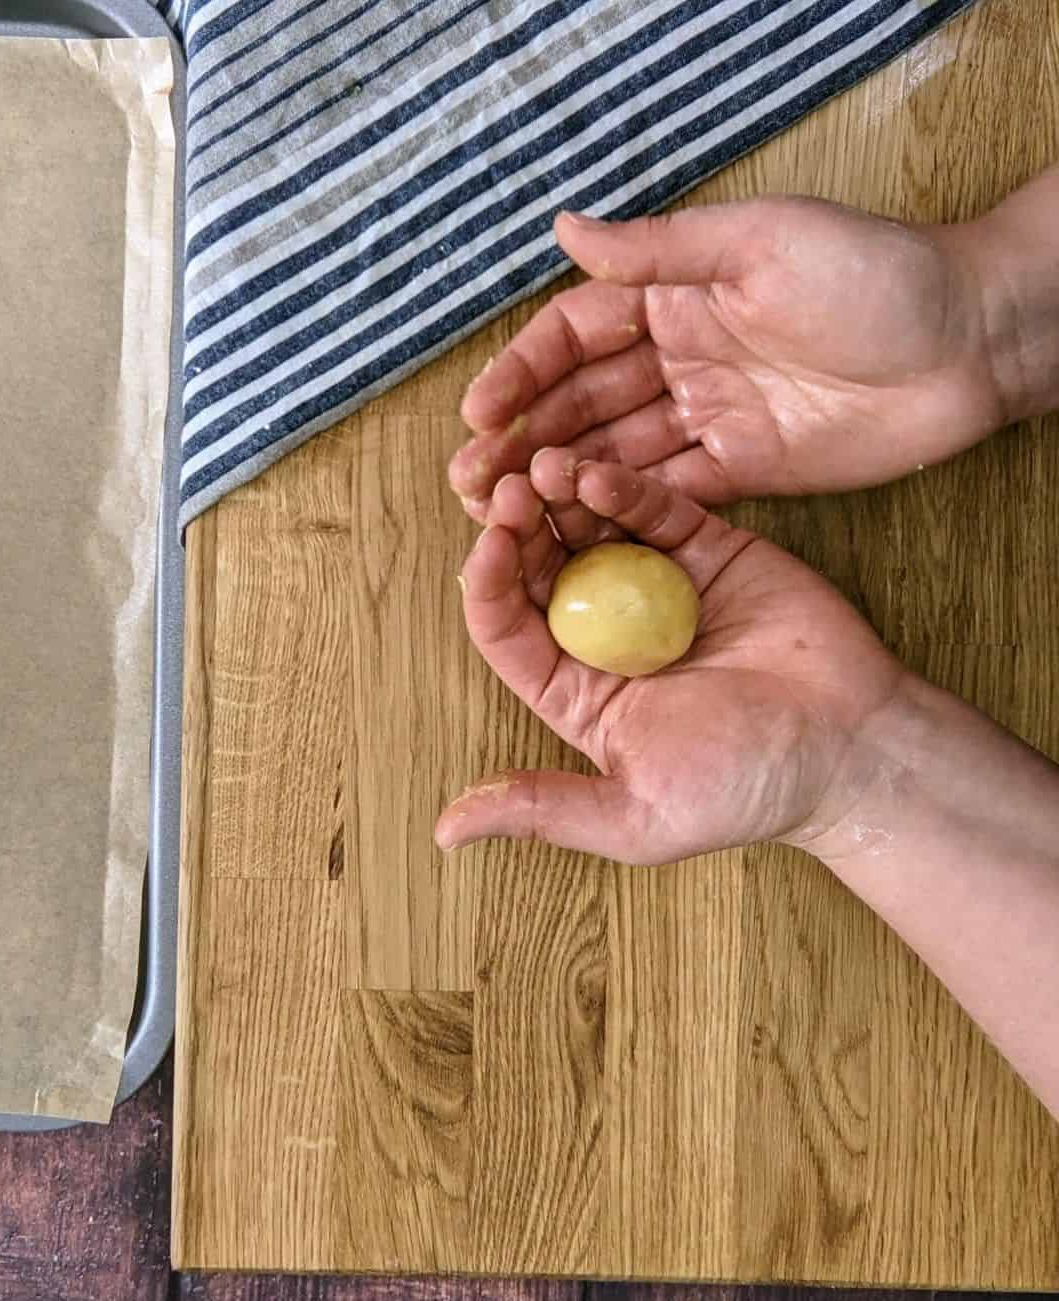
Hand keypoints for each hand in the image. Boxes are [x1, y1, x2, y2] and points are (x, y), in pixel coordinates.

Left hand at [435, 447, 906, 862]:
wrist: (854, 749)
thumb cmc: (747, 790)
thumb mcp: (635, 816)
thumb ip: (545, 810)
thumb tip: (447, 832)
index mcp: (578, 690)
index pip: (510, 629)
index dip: (490, 587)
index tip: (485, 547)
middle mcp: (607, 632)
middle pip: (542, 568)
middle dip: (519, 529)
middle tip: (508, 491)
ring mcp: (655, 585)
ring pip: (591, 529)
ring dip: (561, 496)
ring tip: (545, 468)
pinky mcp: (706, 549)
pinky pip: (654, 511)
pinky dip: (624, 490)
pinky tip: (598, 475)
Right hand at [448, 198, 1005, 510]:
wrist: (970, 343)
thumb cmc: (873, 273)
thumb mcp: (758, 243)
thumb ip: (658, 250)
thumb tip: (563, 228)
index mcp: (677, 292)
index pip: (576, 332)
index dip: (523, 370)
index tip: (478, 411)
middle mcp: (682, 353)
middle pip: (583, 398)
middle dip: (522, 434)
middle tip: (469, 477)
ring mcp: (711, 414)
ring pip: (614, 448)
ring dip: (557, 475)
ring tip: (501, 508)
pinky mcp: (745, 468)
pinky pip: (668, 490)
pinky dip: (620, 506)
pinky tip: (573, 527)